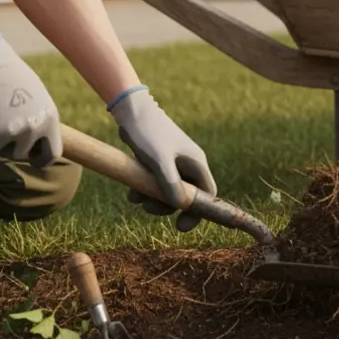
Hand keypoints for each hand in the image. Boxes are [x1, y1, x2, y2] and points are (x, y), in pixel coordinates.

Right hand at [0, 35, 61, 167]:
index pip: (53, 154)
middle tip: (2, 126)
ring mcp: (10, 131)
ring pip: (1, 150)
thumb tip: (40, 138)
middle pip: (20, 153)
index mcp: (48, 118)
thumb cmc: (9, 75)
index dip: (40, 158)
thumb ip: (38, 118)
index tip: (32, 159)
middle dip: (10, 146)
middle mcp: (33, 128)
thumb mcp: (35, 96)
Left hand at [108, 86, 215, 231]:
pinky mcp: (159, 162)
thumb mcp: (159, 161)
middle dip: (167, 206)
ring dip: (152, 199)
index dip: (198, 212)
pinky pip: (156, 183)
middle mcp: (188, 165)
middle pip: (186, 196)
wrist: (132, 112)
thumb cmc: (148, 134)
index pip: (207, 194)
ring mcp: (174, 164)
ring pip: (168, 191)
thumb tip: (181, 206)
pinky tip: (131, 190)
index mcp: (196, 163)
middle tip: (148, 208)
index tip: (181, 226)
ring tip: (134, 198)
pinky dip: (145, 190)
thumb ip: (170, 184)